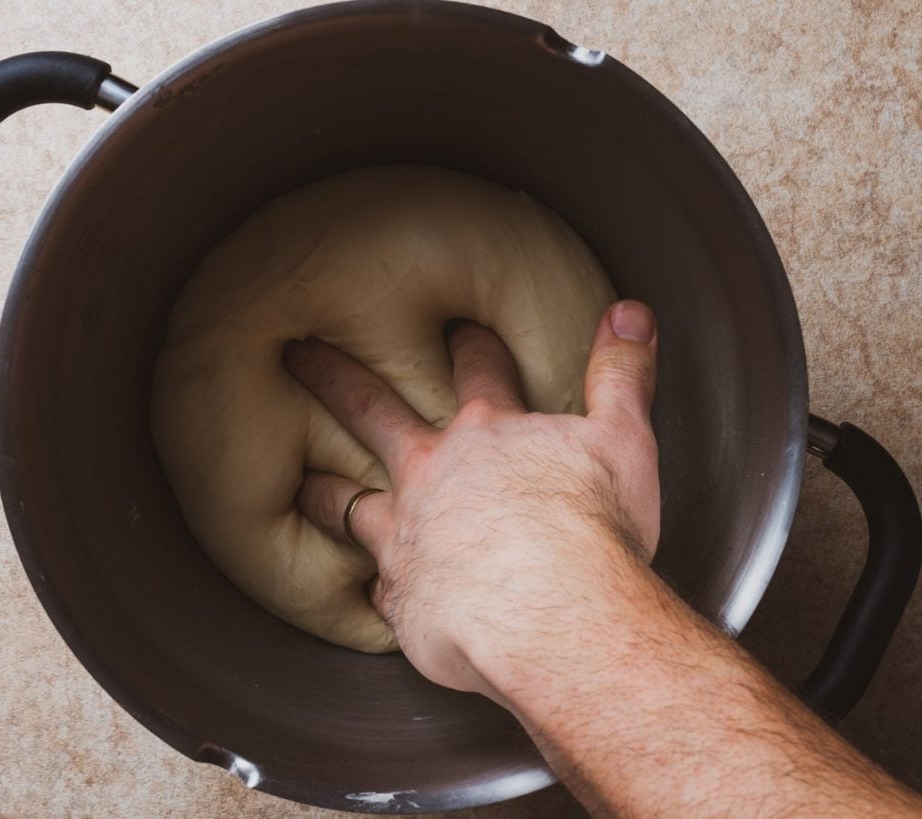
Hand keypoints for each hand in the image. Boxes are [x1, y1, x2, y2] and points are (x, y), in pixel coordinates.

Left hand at [282, 300, 658, 697]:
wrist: (558, 615)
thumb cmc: (595, 528)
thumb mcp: (624, 437)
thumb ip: (622, 373)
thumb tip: (630, 312)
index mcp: (487, 434)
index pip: (476, 371)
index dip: (470, 346)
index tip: (456, 330)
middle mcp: (433, 476)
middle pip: (373, 413)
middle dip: (334, 378)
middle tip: (296, 355)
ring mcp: (409, 538)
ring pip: (349, 503)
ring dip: (325, 491)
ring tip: (303, 486)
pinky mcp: (405, 600)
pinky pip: (378, 590)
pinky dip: (374, 588)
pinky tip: (368, 591)